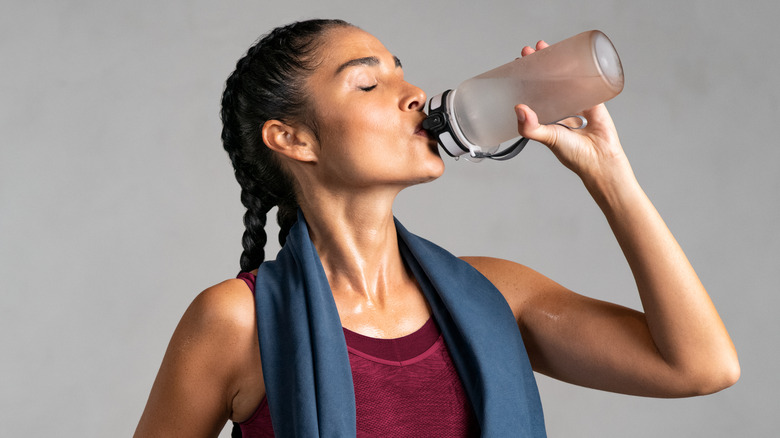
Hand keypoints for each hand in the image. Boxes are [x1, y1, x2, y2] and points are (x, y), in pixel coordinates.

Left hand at [516, 41, 628, 182]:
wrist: (601, 160)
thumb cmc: (573, 154)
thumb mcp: (548, 138)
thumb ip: (531, 127)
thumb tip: (518, 107)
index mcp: (545, 117)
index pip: (531, 92)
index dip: (524, 78)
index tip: (517, 63)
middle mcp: (559, 108)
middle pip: (546, 80)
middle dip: (538, 64)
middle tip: (530, 50)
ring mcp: (576, 102)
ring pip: (564, 77)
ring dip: (557, 61)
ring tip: (545, 47)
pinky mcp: (594, 100)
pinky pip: (586, 80)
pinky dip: (580, 68)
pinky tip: (574, 55)